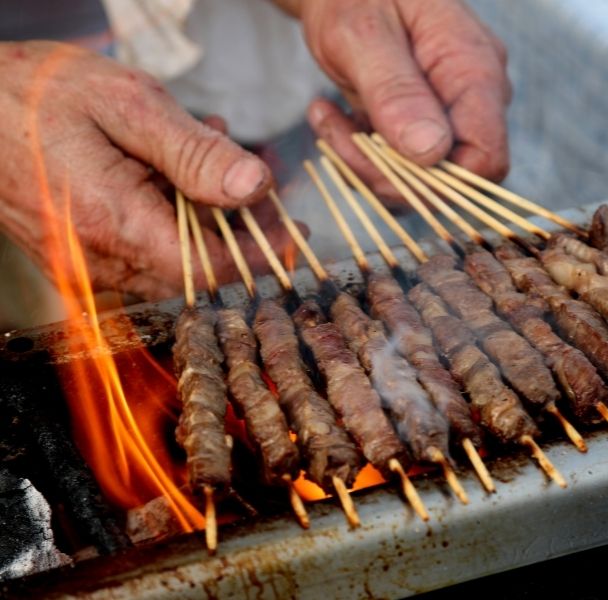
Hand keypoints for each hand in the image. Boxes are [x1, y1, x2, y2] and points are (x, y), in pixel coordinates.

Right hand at [0, 41, 295, 300]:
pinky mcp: (78, 262)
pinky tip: (171, 176)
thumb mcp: (129, 104)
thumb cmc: (39, 93)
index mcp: (114, 225)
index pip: (212, 270)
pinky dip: (171, 224)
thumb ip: (195, 152)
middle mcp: (99, 263)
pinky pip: (142, 258)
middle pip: (198, 273)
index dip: (259, 252)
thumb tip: (257, 187)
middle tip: (256, 185)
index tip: (290, 228)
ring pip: (174, 266)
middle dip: (238, 233)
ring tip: (208, 163)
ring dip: (206, 224)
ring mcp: (85, 268)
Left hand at [281, 0, 510, 199]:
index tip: (378, 161)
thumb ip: (396, 90)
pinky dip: (358, 153)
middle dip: (385, 172)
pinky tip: (329, 115)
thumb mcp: (363, 32)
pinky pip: (398, 164)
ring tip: (323, 116)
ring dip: (363, 162)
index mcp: (474, 70)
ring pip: (418, 178)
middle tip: (333, 132)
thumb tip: (430, 152)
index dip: (437, 181)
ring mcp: (448, 111)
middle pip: (448, 177)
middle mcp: (472, 97)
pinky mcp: (420, 122)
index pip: (486, 159)